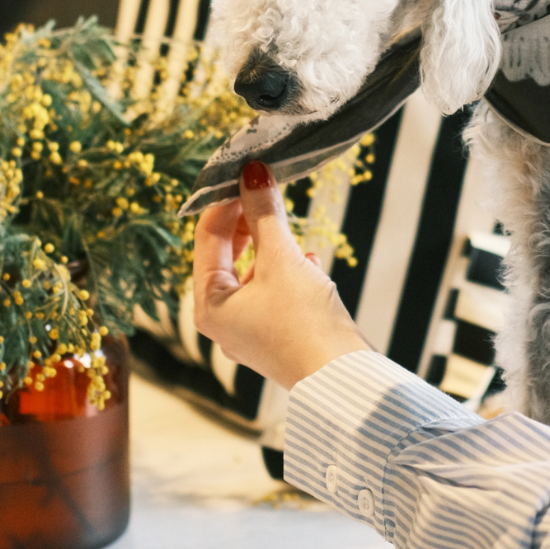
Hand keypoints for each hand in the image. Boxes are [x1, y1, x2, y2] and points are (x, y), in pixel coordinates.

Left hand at [193, 161, 369, 390]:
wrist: (341, 378)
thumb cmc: (304, 322)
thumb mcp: (282, 260)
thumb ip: (265, 214)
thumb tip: (253, 172)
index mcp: (209, 304)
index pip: (207, 237)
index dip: (226, 200)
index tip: (247, 171)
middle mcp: (222, 318)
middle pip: (227, 253)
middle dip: (248, 219)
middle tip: (267, 188)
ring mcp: (249, 327)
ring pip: (252, 269)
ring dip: (270, 241)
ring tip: (287, 222)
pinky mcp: (276, 331)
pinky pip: (272, 287)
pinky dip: (286, 267)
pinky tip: (308, 260)